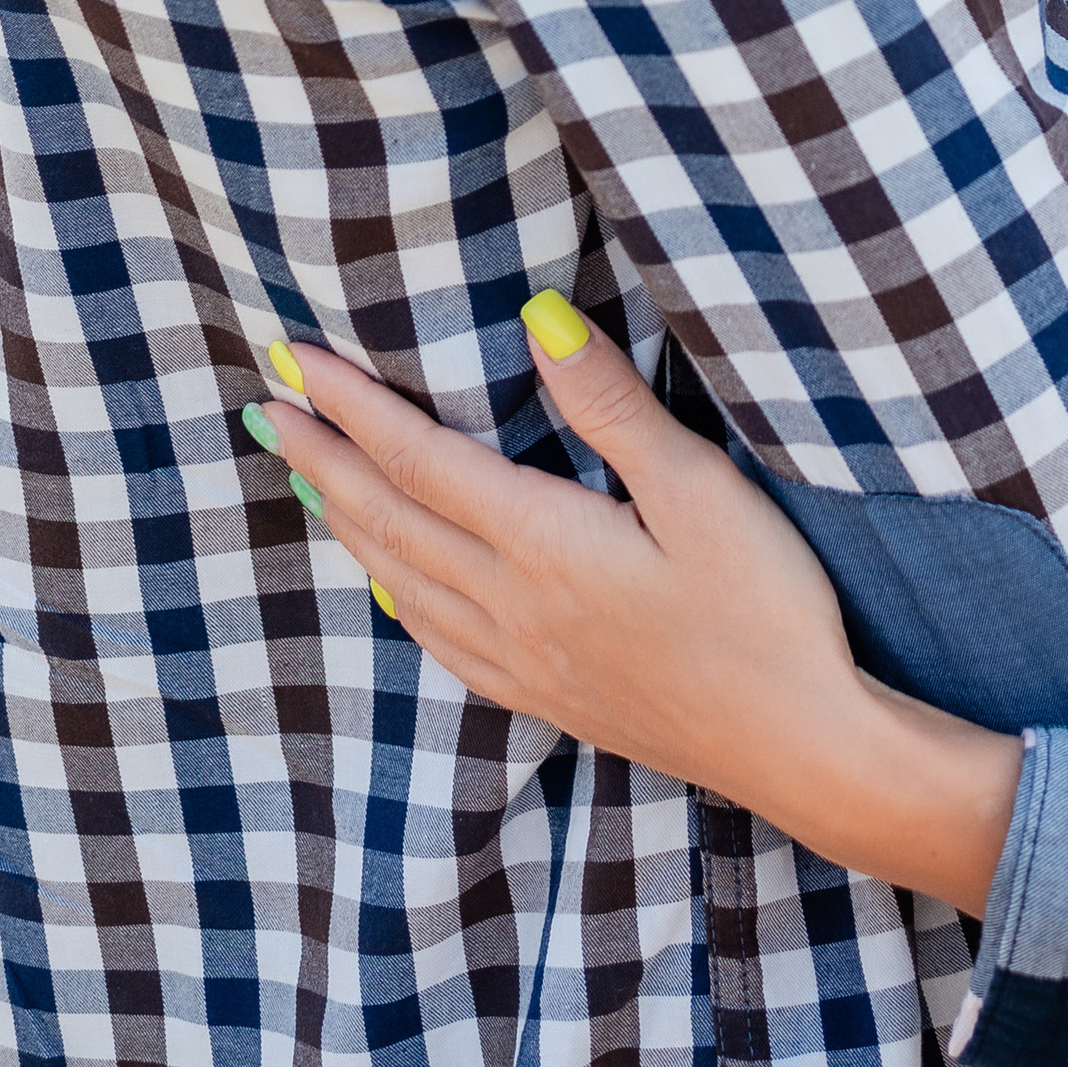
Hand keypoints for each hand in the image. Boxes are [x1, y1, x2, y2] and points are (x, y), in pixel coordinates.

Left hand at [267, 316, 1022, 916]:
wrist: (801, 748)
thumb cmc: (766, 610)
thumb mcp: (703, 490)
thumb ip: (613, 406)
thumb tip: (537, 318)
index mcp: (544, 545)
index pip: (419, 459)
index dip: (351, 406)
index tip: (294, 360)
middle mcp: (512, 606)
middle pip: (390, 518)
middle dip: (325, 457)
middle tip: (266, 405)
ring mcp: (524, 661)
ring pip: (401, 579)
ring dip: (346, 520)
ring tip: (306, 478)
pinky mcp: (548, 698)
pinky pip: (437, 637)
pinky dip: (392, 593)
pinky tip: (386, 582)